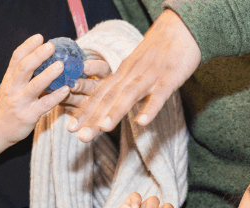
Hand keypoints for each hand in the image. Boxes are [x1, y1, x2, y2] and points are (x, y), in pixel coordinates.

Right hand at [0, 34, 70, 150]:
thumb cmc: (8, 107)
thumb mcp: (11, 88)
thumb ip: (24, 76)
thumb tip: (44, 60)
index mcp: (9, 79)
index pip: (16, 58)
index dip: (28, 46)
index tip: (39, 36)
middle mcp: (12, 88)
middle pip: (24, 68)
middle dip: (37, 55)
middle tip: (51, 46)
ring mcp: (19, 102)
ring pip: (34, 86)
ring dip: (48, 74)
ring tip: (61, 65)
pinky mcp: (28, 116)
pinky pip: (44, 105)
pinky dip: (56, 97)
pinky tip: (66, 90)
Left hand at [67, 9, 200, 141]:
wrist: (179, 29)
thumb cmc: (160, 52)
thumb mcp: (138, 67)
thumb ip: (127, 84)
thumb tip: (115, 102)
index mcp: (123, 73)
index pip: (99, 94)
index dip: (84, 111)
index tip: (70, 127)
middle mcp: (131, 75)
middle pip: (109, 97)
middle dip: (93, 117)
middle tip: (79, 136)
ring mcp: (149, 77)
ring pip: (128, 95)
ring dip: (115, 111)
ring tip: (103, 129)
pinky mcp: (168, 79)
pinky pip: (158, 95)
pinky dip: (150, 109)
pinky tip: (142, 122)